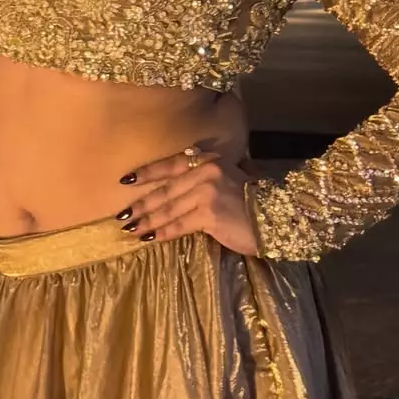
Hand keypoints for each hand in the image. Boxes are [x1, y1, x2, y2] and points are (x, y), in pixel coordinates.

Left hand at [117, 147, 259, 255]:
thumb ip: (205, 178)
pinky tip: (149, 239)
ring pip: (168, 209)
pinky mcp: (209, 214)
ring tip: (130, 230)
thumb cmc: (254, 200)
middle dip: (140, 205)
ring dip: (146, 221)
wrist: (276, 216)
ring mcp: (206, 192)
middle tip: (122, 216)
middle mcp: (206, 171)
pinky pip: (178, 225)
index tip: (125, 182)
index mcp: (209, 160)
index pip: (170, 165)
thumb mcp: (229, 179)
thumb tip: (176, 188)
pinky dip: (162, 233)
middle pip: (164, 190)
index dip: (146, 174)